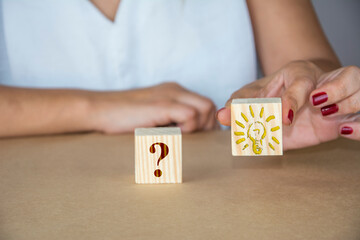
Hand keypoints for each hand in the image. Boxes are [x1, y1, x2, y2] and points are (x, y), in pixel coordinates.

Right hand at [89, 82, 216, 132]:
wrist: (99, 109)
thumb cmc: (122, 118)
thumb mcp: (152, 117)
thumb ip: (170, 121)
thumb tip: (189, 138)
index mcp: (174, 92)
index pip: (205, 104)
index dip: (207, 123)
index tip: (199, 138)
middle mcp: (175, 90)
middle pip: (209, 105)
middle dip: (207, 126)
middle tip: (194, 140)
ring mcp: (169, 95)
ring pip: (205, 108)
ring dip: (198, 126)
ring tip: (180, 135)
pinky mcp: (162, 104)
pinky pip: (189, 114)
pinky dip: (187, 127)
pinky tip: (171, 133)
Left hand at [217, 61, 359, 149]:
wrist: (289, 104)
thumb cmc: (271, 96)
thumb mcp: (253, 99)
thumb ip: (239, 106)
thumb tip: (221, 115)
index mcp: (299, 74)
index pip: (301, 81)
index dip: (293, 99)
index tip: (284, 118)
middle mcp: (324, 82)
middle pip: (348, 76)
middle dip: (338, 90)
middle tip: (319, 107)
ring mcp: (339, 99)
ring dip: (351, 104)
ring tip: (329, 116)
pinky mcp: (344, 118)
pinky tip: (348, 131)